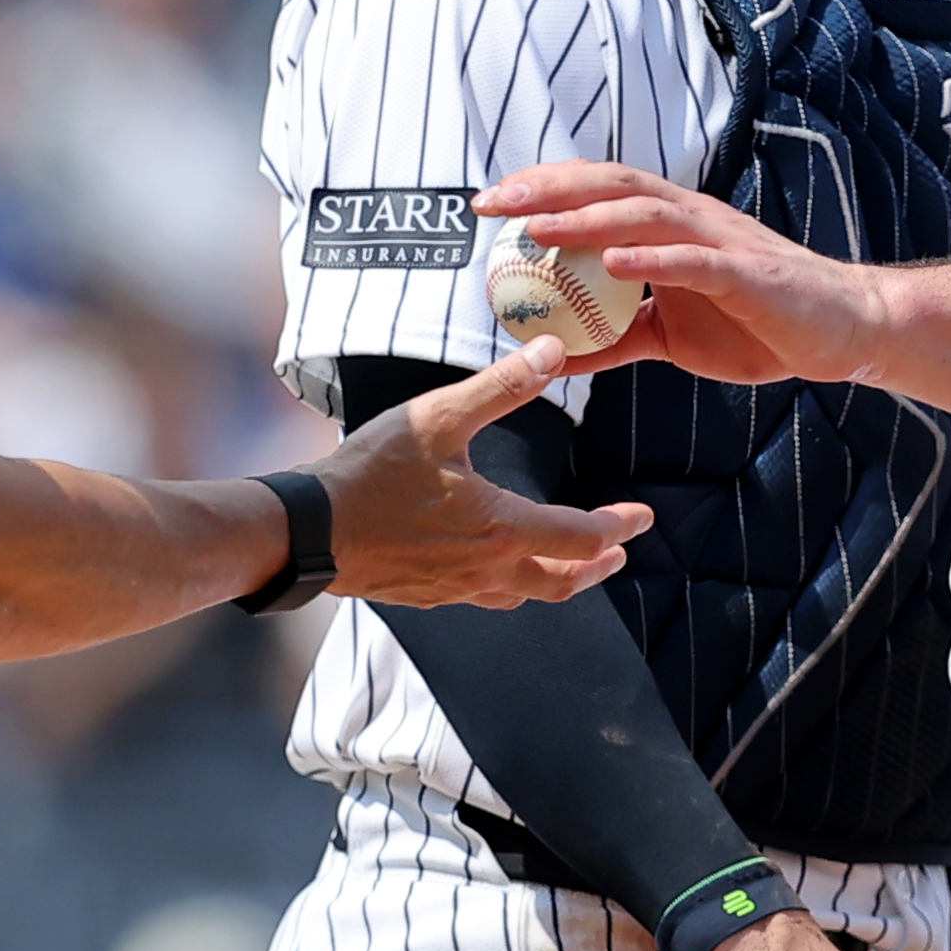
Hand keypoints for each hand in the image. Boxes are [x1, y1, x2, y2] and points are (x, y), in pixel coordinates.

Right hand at [316, 336, 652, 607]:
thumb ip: (501, 386)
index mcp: (501, 529)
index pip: (582, 537)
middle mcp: (486, 570)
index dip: (619, 527)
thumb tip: (553, 351)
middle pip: (562, 581)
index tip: (642, 516)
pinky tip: (493, 567)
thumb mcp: (438, 417)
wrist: (309, 531)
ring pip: (523, 596)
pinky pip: (481, 599)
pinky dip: (507, 585)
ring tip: (565, 563)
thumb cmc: (371, 474)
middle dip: (597, 565)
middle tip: (618, 551)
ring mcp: (454, 590)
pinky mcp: (425, 597)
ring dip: (555, 579)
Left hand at [476, 162, 899, 388]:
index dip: (543, 190)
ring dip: (588, 218)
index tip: (491, 204)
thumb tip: (557, 356)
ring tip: (538, 228)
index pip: (597, 193)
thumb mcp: (669, 337)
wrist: (840, 333)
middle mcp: (691, 221)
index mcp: (670, 227)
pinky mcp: (747, 274)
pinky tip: (613, 261)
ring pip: (646, 216)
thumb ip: (616, 339)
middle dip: (548, 189)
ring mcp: (719, 242)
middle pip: (610, 188)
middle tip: (493, 203)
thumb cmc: (756, 325)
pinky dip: (652, 258)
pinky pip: (693, 261)